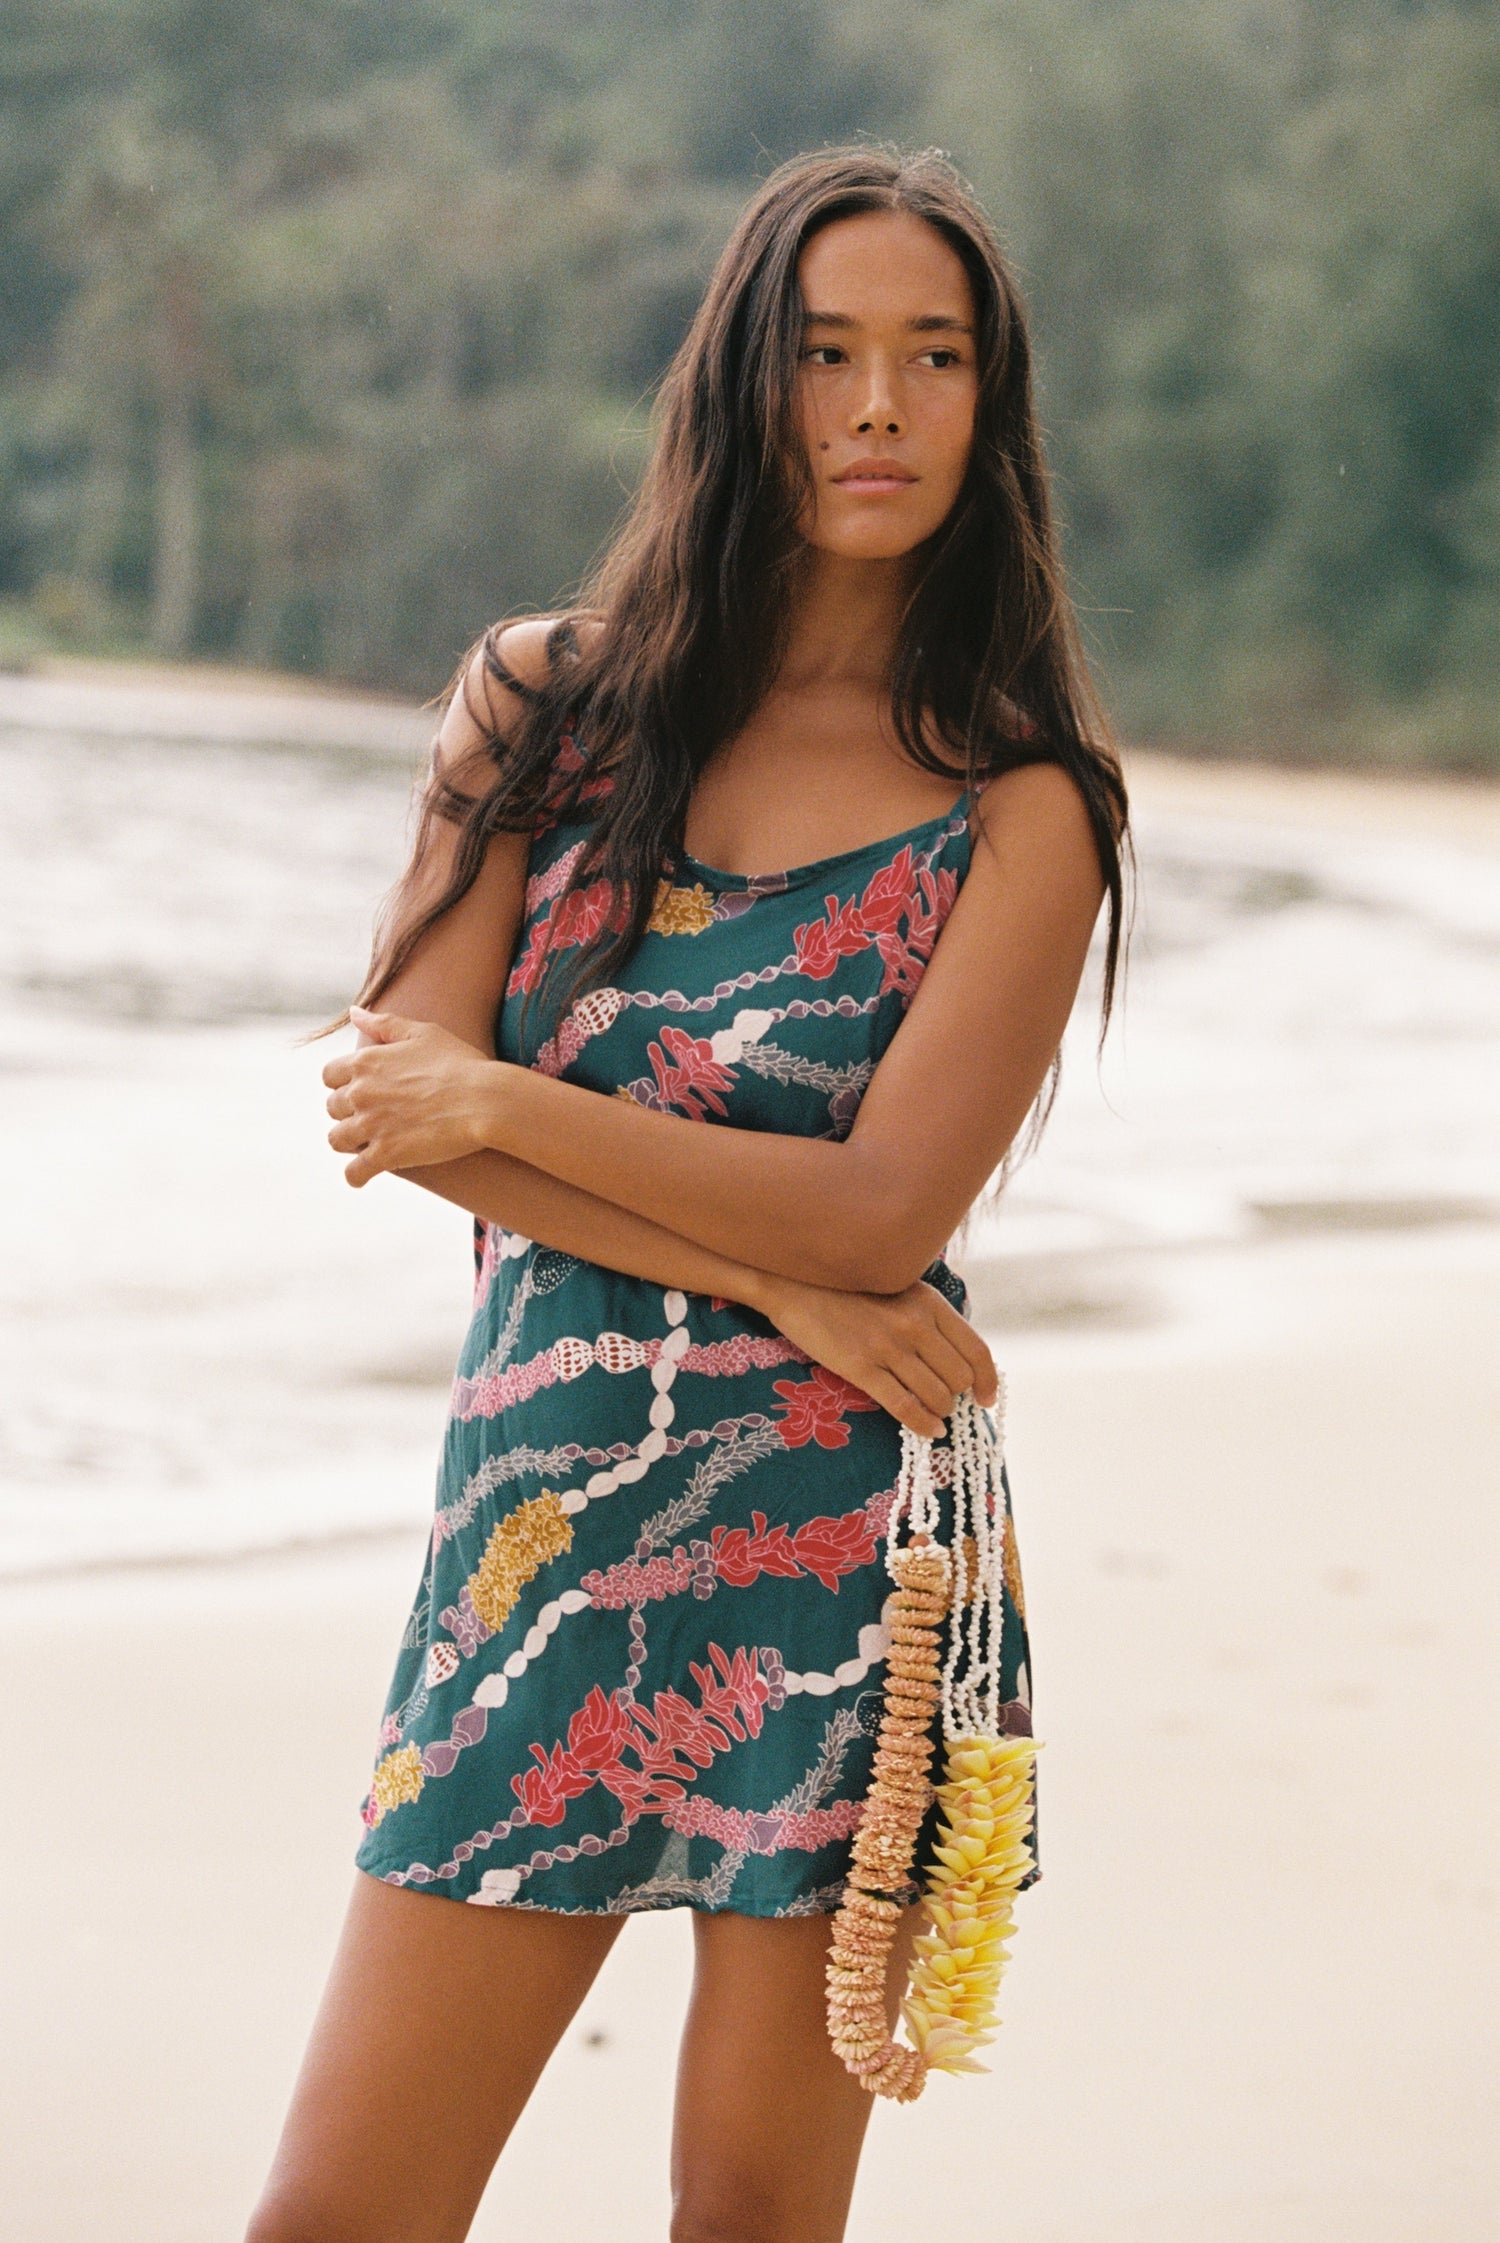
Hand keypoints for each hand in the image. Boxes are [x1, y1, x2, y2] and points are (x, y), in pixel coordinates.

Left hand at [321, 1008, 504, 1185]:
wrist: (484, 1100)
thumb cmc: (460, 1063)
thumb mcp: (423, 1032)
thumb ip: (384, 1023)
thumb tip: (354, 1013)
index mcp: (365, 1062)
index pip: (329, 1075)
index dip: (342, 1083)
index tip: (359, 1090)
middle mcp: (360, 1093)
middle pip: (333, 1107)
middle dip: (348, 1112)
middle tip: (370, 1117)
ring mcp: (371, 1125)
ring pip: (337, 1140)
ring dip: (349, 1142)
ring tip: (366, 1145)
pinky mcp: (386, 1155)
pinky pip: (354, 1172)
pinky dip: (356, 1175)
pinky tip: (364, 1175)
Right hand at [759, 1276, 996, 1438]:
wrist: (795, 1282)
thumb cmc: (849, 1287)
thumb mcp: (899, 1288)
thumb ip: (929, 1316)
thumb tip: (958, 1357)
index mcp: (929, 1302)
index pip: (975, 1350)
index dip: (987, 1380)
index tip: (986, 1397)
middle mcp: (914, 1324)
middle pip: (959, 1378)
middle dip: (957, 1397)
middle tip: (947, 1403)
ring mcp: (888, 1347)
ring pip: (936, 1396)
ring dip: (940, 1411)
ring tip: (933, 1414)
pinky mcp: (861, 1367)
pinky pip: (905, 1407)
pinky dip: (923, 1425)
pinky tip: (928, 1430)